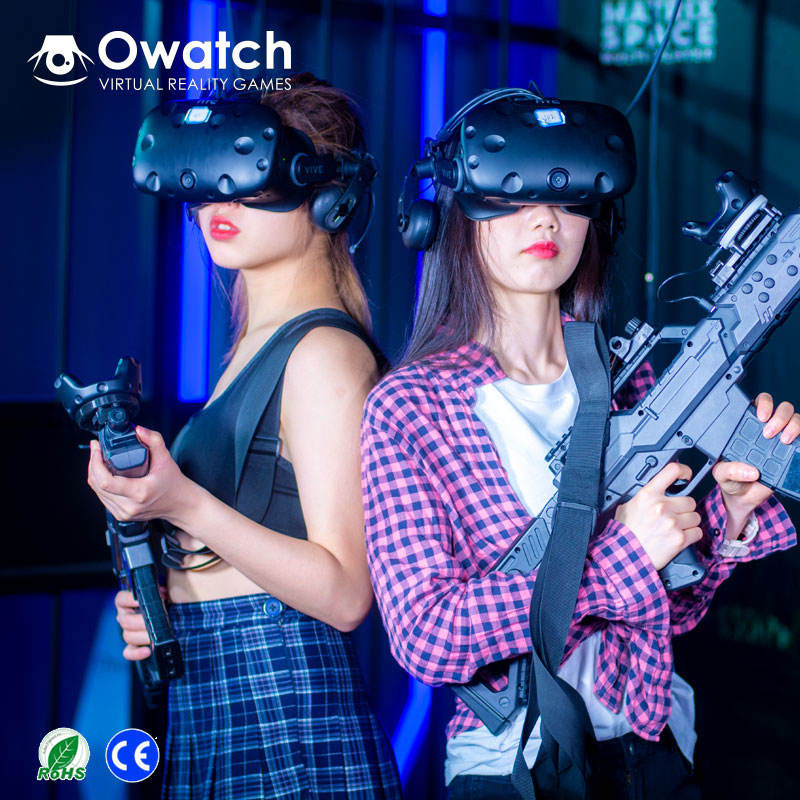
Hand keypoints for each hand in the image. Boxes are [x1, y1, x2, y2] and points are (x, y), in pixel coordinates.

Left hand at [87, 426, 197, 525]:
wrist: (180, 504)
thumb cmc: (174, 484)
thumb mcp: (166, 459)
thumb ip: (153, 440)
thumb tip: (138, 429)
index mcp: (139, 493)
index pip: (105, 481)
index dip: (95, 463)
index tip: (96, 448)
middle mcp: (129, 506)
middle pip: (97, 485)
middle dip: (92, 464)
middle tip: (96, 450)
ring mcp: (123, 513)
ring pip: (97, 492)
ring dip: (94, 474)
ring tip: (98, 459)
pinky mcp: (121, 515)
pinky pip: (102, 498)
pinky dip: (100, 484)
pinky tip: (103, 474)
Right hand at [114, 588, 165, 660]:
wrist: (178, 615)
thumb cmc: (170, 600)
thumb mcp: (166, 590)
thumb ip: (159, 589)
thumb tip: (162, 591)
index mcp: (129, 601)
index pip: (121, 599)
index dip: (129, 600)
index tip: (141, 600)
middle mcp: (126, 616)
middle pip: (125, 621)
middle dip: (141, 622)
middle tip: (155, 621)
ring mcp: (129, 632)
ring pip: (128, 636)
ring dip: (143, 636)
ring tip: (156, 635)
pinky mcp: (134, 646)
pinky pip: (129, 652)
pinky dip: (136, 653)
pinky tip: (147, 651)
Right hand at [614, 462, 701, 569]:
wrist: (625, 556)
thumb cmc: (625, 533)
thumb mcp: (628, 507)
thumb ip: (645, 496)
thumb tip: (657, 488)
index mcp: (648, 495)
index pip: (672, 471)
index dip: (683, 471)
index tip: (686, 475)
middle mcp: (661, 506)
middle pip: (690, 500)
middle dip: (684, 509)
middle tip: (674, 515)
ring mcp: (672, 523)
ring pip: (695, 517)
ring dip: (688, 523)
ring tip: (675, 528)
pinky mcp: (680, 539)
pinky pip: (697, 532)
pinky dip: (691, 536)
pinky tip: (679, 538)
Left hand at [712, 393, 799, 531]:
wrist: (744, 497)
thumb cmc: (731, 479)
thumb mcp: (722, 474)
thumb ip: (730, 470)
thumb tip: (751, 471)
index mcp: (746, 427)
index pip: (758, 404)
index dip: (764, 403)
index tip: (761, 416)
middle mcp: (766, 428)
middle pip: (781, 408)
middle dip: (779, 416)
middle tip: (768, 433)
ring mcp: (781, 439)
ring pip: (795, 419)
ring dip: (793, 425)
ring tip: (783, 440)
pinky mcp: (793, 451)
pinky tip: (796, 445)